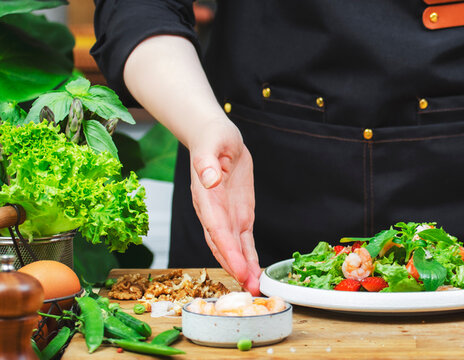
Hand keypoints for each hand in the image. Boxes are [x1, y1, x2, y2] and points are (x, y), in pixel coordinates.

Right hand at [188, 119, 260, 293]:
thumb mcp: (212, 144)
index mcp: (206, 198)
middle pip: (223, 245)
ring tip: (255, 287)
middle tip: (250, 287)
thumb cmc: (212, 139)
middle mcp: (214, 213)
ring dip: (243, 268)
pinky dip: (249, 257)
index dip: (227, 250)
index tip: (239, 267)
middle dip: (236, 267)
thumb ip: (207, 162)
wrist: (215, 138)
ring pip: (233, 248)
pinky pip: (244, 241)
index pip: (216, 229)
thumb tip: (208, 178)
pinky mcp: (238, 216)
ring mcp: (226, 216)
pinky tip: (256, 273)